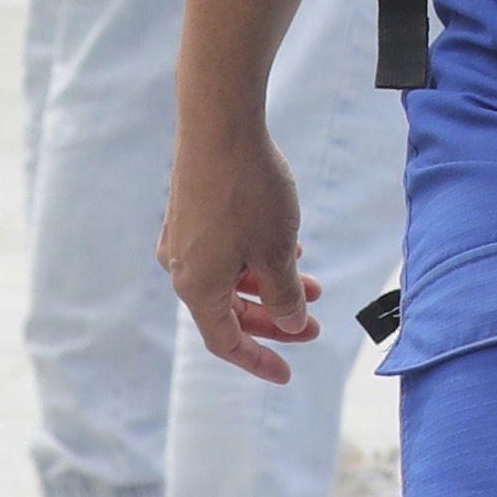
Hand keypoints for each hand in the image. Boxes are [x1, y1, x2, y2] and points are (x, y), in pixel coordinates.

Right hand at [161, 130, 317, 379]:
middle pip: (229, 310)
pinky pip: (224, 249)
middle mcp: (183, 266)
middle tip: (313, 325)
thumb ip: (285, 296)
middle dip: (274, 319)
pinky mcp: (191, 208)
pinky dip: (255, 256)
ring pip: (230, 276)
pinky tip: (289, 245)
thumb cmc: (249, 192)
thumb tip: (289, 323)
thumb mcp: (278, 254)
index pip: (225, 341)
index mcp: (197, 287)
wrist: (220, 123)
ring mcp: (184, 236)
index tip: (287, 373)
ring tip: (312, 280)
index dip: (258, 360)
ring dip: (270, 284)